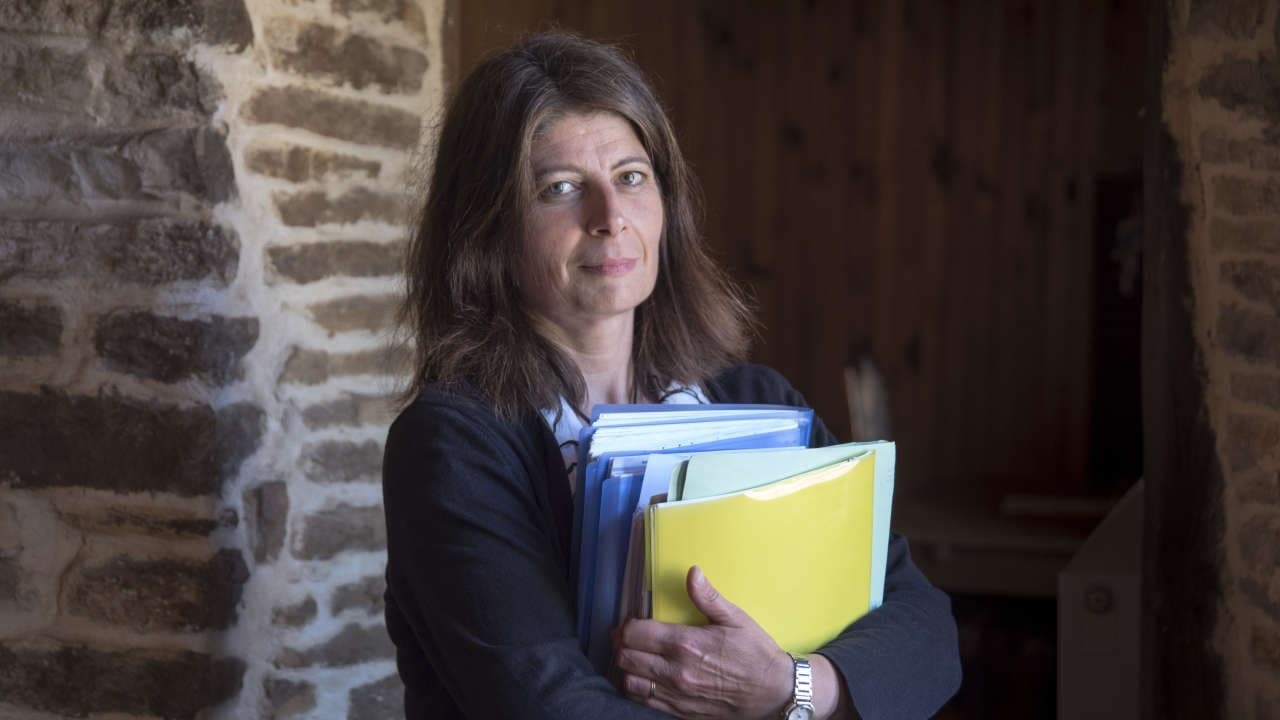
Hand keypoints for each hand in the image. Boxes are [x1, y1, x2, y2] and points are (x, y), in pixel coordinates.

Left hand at [615, 566, 792, 718]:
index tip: (633, 621)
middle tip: (630, 637)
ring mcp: (676, 694)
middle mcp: (675, 671)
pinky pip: (644, 701)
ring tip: (635, 657)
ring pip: (629, 682)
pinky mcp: (680, 711)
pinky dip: (637, 688)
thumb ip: (708, 597)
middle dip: (622, 644)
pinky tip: (644, 677)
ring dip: (626, 668)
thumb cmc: (756, 654)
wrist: (774, 692)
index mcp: (685, 643)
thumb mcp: (735, 619)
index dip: (627, 625)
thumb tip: (692, 572)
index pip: (635, 633)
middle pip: (625, 657)